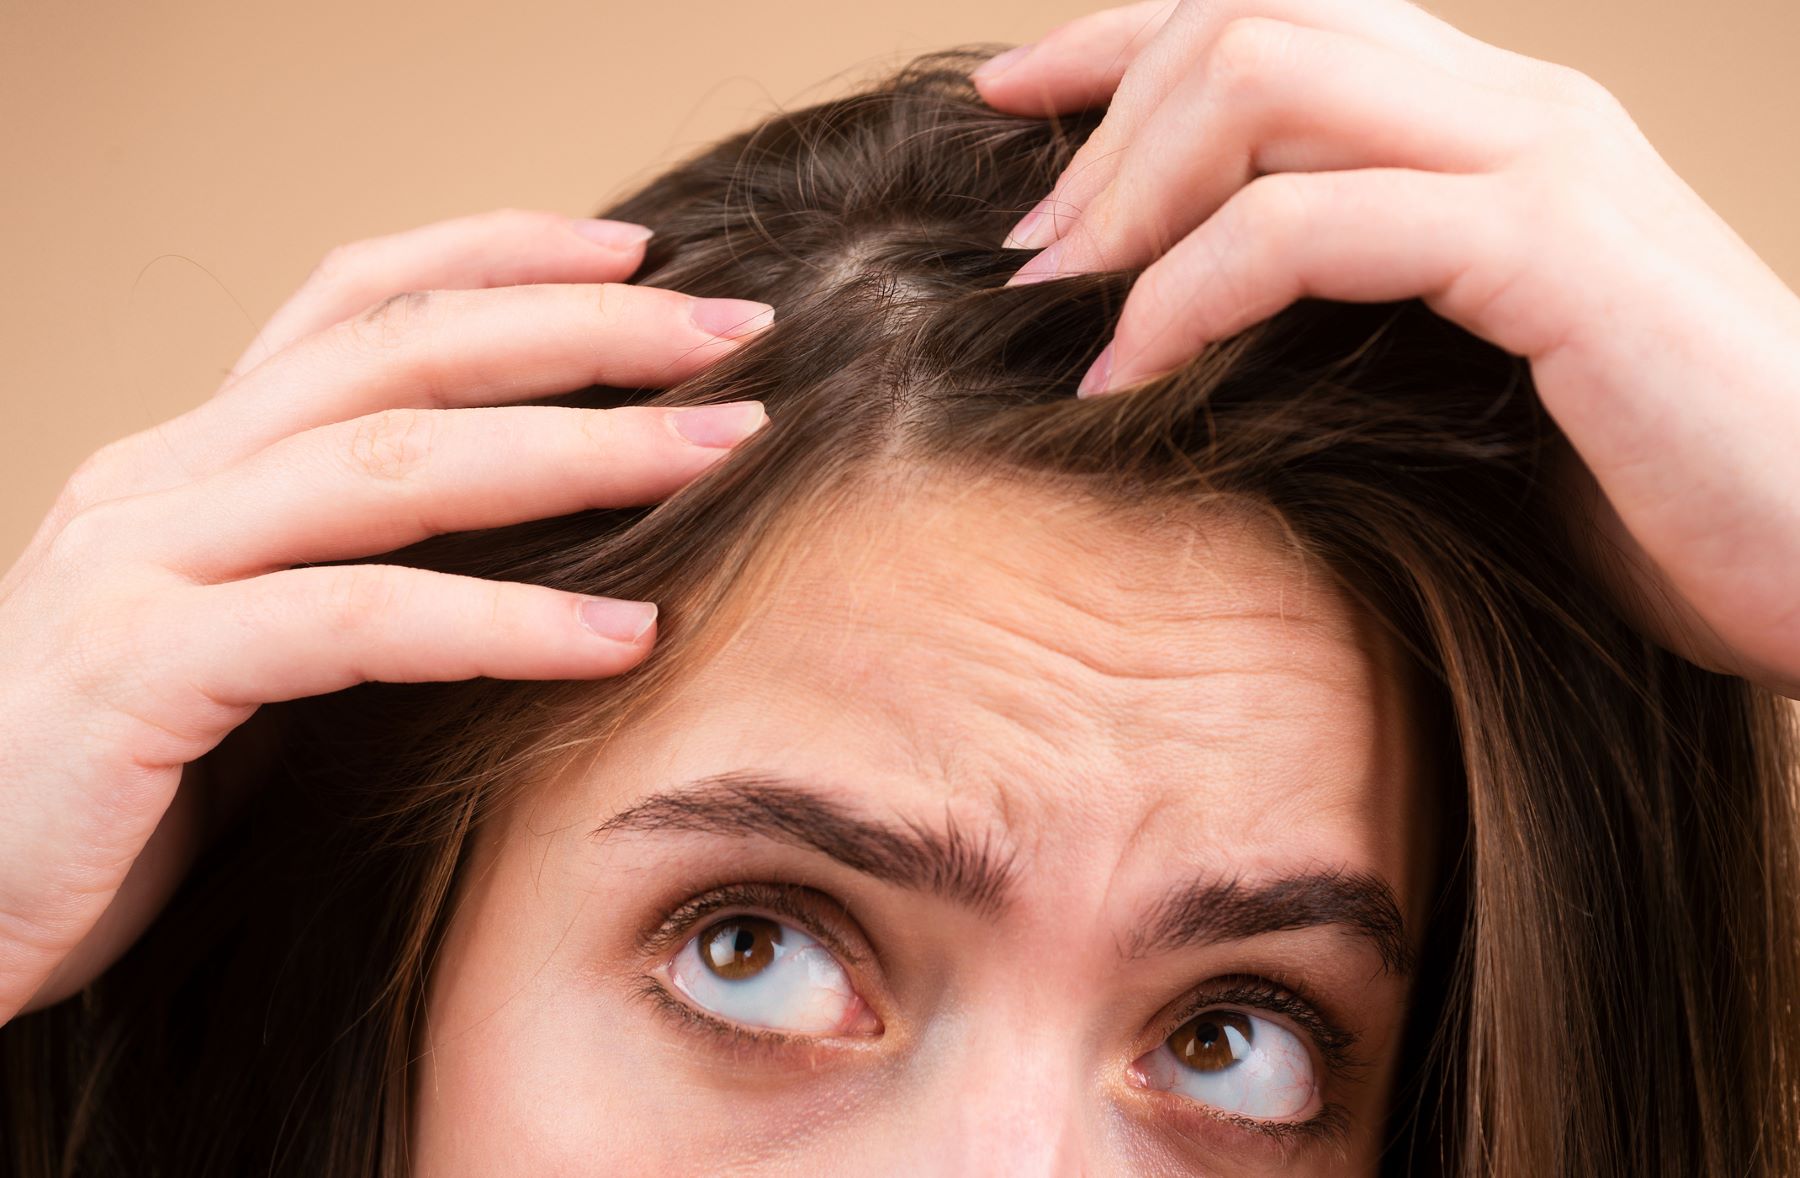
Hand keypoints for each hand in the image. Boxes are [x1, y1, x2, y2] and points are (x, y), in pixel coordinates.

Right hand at [0, 208, 774, 1020]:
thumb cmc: (110, 786)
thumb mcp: (242, 649)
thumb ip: (348, 579)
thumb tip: (538, 561)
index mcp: (194, 458)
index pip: (356, 303)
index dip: (499, 256)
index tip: (639, 253)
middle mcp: (163, 479)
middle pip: (400, 351)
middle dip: (582, 329)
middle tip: (733, 332)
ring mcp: (140, 563)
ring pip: (390, 464)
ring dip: (577, 447)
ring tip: (721, 448)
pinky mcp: (137, 672)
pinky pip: (353, 623)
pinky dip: (502, 622)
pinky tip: (627, 636)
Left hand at [973, 0, 1799, 696]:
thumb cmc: (1646, 484)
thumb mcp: (1466, 369)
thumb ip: (1355, 309)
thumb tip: (1185, 331)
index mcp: (1486, 120)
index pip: (1275, 9)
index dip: (1119, 37)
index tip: (1006, 103)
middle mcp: (1511, 105)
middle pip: (1247, 14)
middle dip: (1102, 117)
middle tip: (1024, 248)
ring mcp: (1539, 162)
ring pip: (1268, 79)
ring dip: (1128, 188)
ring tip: (1054, 297)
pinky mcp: (1553, 252)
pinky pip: (1314, 225)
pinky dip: (1190, 290)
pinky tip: (1129, 371)